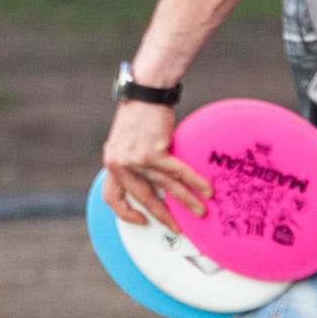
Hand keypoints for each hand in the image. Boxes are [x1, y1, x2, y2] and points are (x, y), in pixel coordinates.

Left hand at [101, 101, 210, 231]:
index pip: (112, 197)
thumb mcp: (125, 142)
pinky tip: (205, 190)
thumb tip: (150, 184)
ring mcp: (136, 158)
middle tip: (176, 226)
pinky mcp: (154, 152)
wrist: (145, 91)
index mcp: (111, 162)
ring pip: (164, 187)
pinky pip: (177, 173)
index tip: (140, 220)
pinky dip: (193, 182)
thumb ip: (131, 163)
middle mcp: (120, 163)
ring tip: (199, 211)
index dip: (124, 212)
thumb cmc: (138, 115)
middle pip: (142, 197)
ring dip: (185, 201)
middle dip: (162, 215)